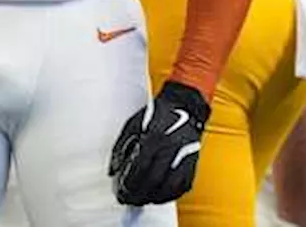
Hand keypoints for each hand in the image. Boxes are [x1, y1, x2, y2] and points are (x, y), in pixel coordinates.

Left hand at [109, 81, 209, 205]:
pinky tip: (159, 196)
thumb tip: (112, 171)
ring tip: (142, 200)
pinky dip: (170, 195)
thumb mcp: (133, 124)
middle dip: (139, 194)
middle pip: (154, 180)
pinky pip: (182, 186)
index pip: (140, 167)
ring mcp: (183, 157)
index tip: (121, 192)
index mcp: (154, 137)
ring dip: (154, 198)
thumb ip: (120, 147)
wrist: (184, 106)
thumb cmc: (157, 114)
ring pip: (169, 187)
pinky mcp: (192, 163)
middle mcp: (170, 148)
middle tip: (129, 200)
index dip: (129, 183)